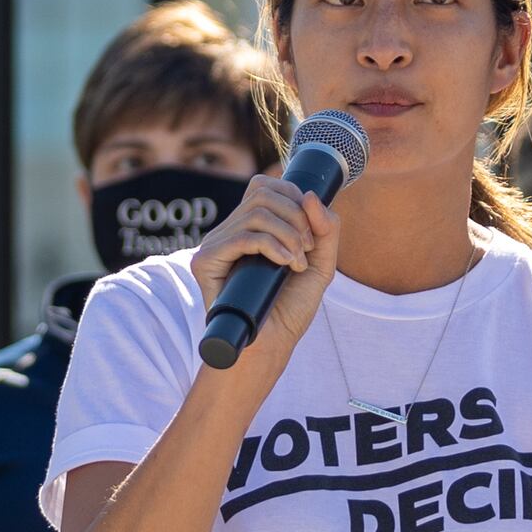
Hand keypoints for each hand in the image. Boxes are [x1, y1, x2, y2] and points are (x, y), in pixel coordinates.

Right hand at [184, 173, 340, 350]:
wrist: (270, 346)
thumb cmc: (289, 309)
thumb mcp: (320, 264)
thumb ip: (326, 230)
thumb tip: (309, 196)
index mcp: (249, 228)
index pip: (264, 186)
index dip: (293, 196)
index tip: (311, 231)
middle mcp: (229, 232)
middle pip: (262, 193)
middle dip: (296, 217)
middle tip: (307, 249)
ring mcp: (215, 245)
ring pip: (256, 212)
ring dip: (289, 234)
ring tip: (298, 262)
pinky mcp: (205, 262)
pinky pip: (242, 236)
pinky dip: (273, 246)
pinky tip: (286, 265)